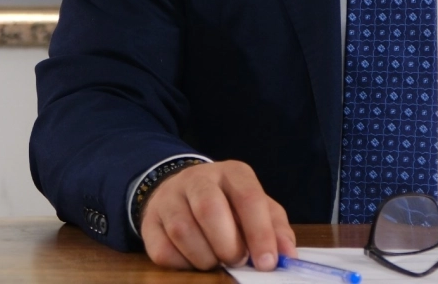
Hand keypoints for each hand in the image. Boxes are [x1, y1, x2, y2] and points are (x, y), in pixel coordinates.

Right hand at [139, 160, 297, 270]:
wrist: (182, 192)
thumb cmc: (228, 205)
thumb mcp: (257, 209)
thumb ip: (275, 229)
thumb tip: (288, 256)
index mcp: (233, 173)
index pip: (248, 198)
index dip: (260, 233)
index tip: (267, 263)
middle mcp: (199, 179)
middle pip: (210, 209)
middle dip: (227, 245)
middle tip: (236, 261)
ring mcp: (170, 198)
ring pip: (183, 230)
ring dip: (204, 257)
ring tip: (215, 261)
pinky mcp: (150, 220)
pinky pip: (162, 250)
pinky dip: (181, 264)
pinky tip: (193, 261)